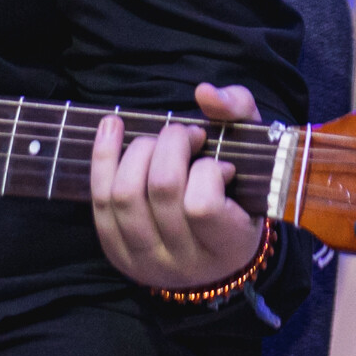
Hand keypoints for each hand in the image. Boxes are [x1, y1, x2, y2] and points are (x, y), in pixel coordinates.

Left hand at [91, 83, 267, 292]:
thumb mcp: (256, 153)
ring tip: (158, 141)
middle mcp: (184, 262)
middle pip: (161, 190)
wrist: (217, 254)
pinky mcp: (117, 251)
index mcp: (227, 246)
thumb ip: (239, 112)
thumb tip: (205, 93)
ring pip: (125, 195)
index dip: (208, 171)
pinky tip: (112, 127)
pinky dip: (103, 156)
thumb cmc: (238, 195)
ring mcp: (146, 260)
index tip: (221, 163)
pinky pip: (100, 200)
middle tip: (186, 135)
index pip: (202, 206)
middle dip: (171, 145)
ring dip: (140, 151)